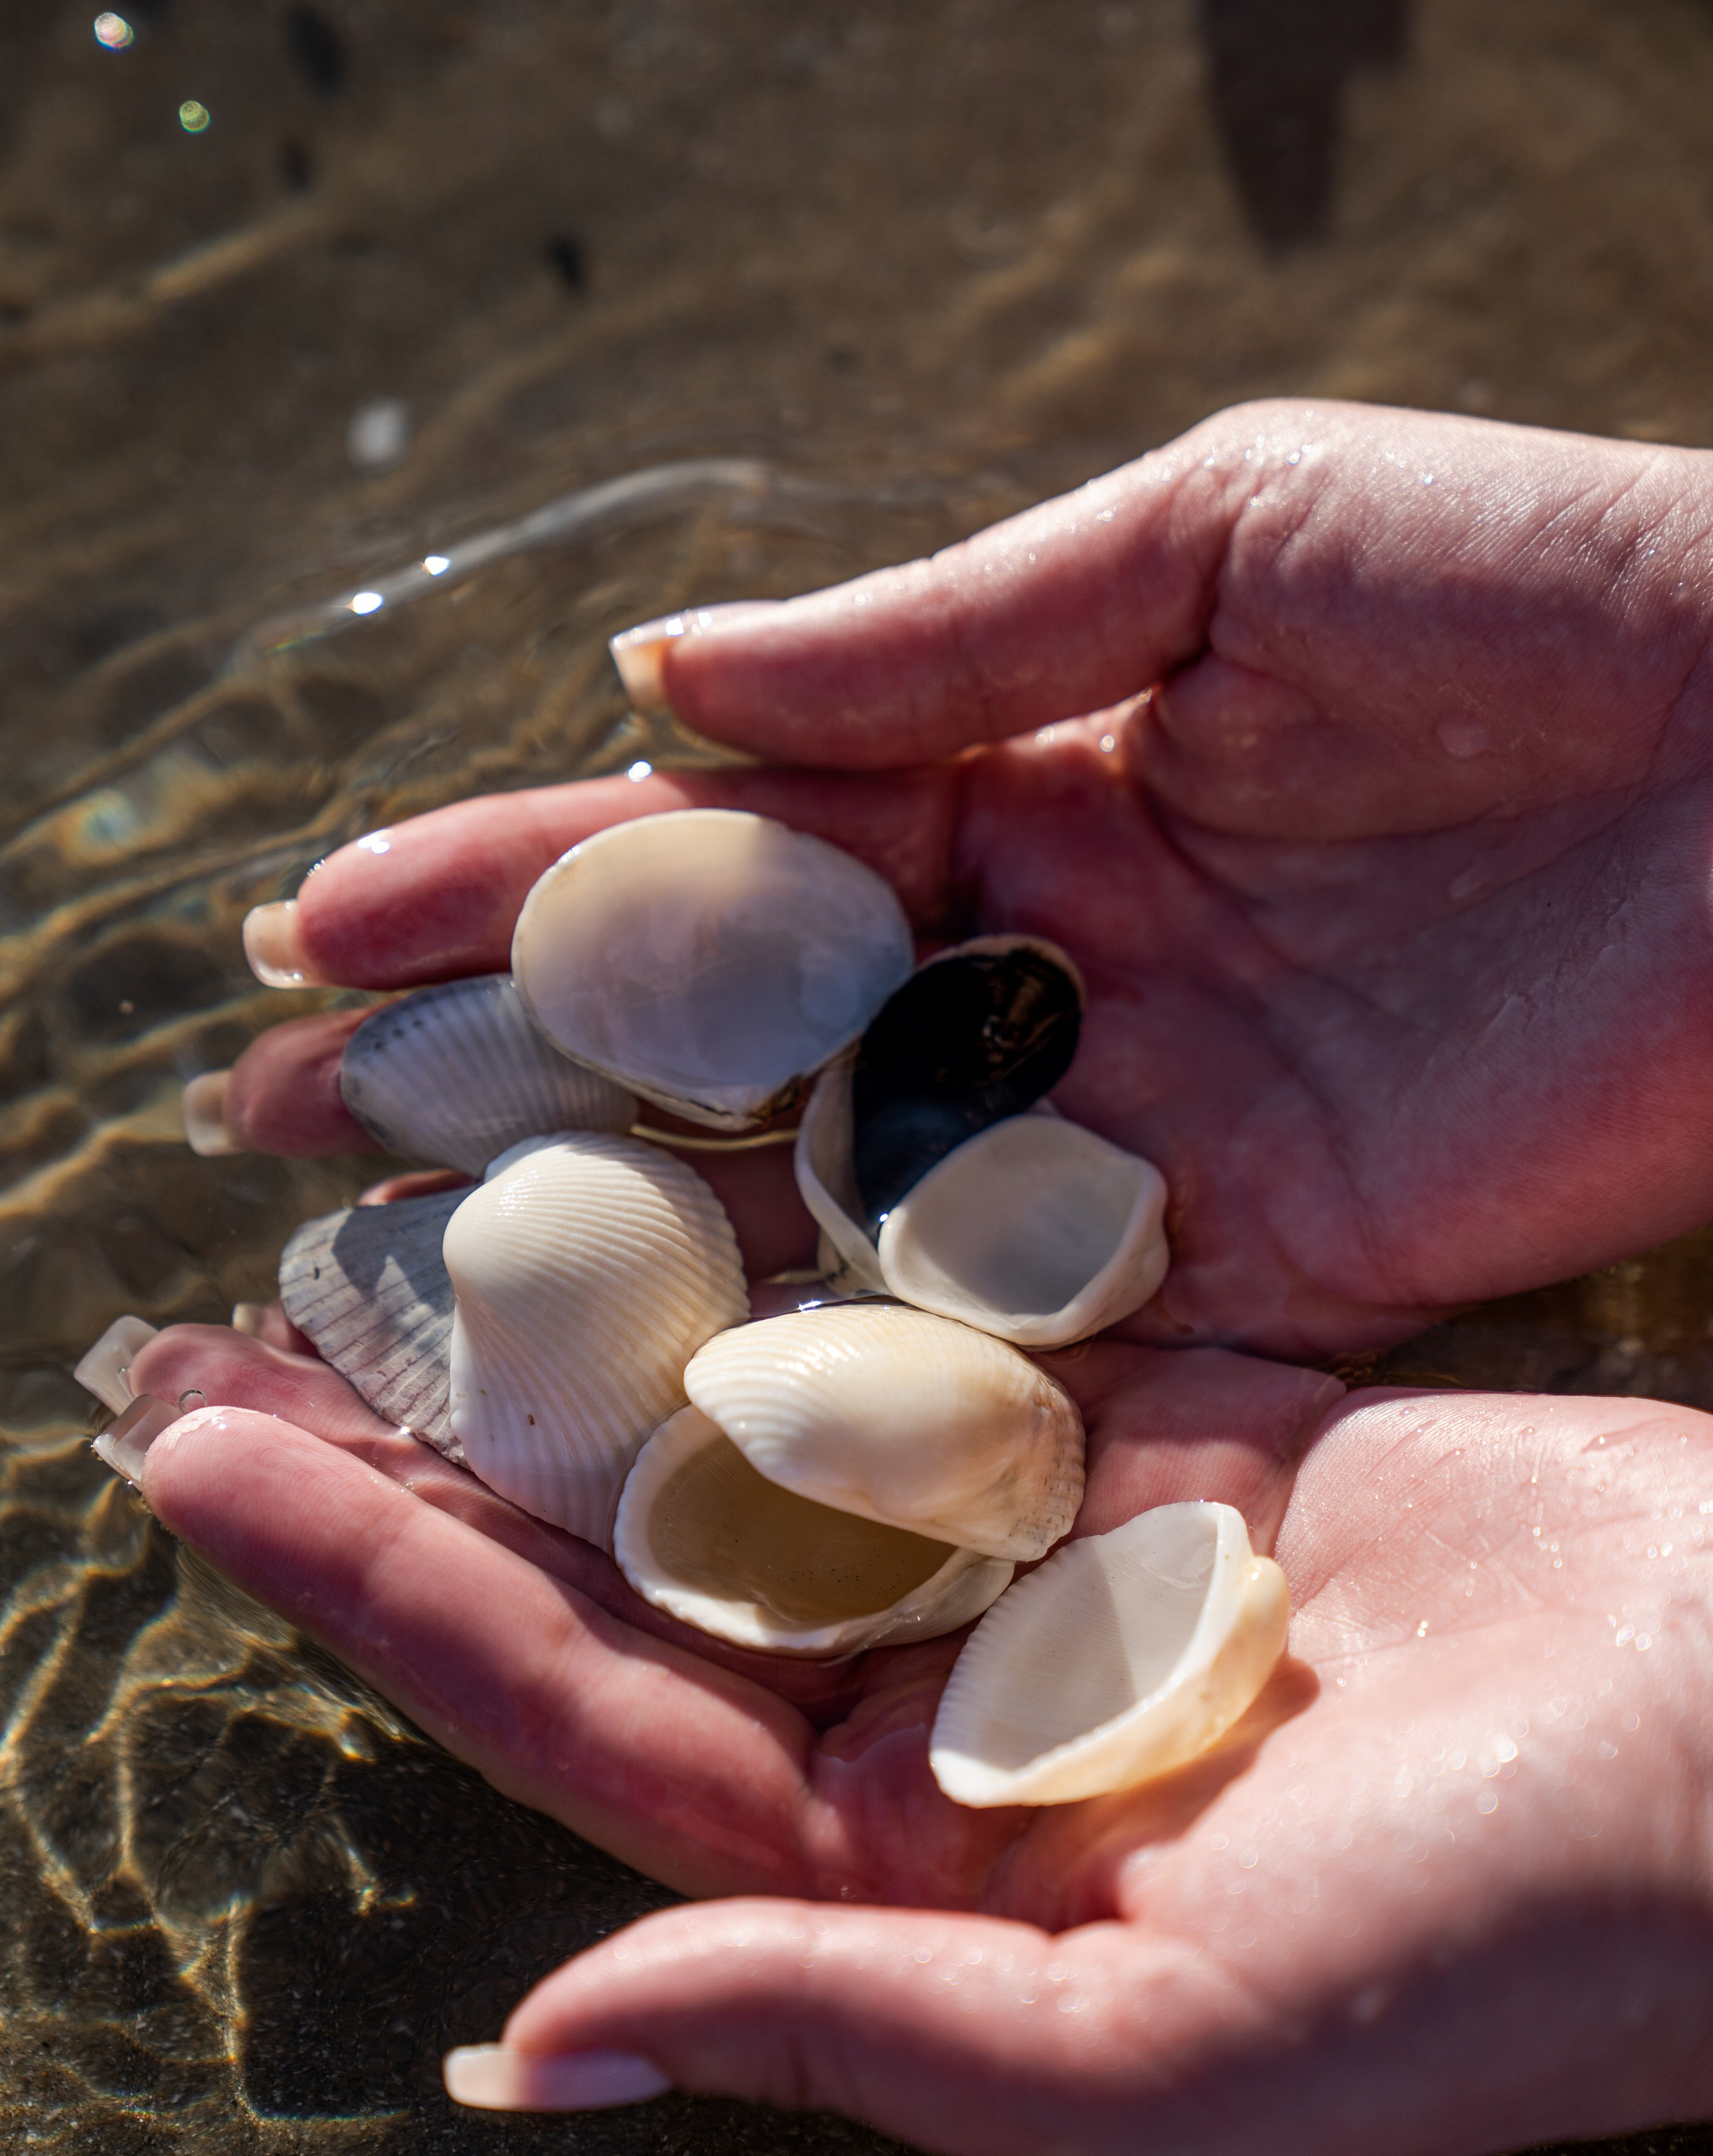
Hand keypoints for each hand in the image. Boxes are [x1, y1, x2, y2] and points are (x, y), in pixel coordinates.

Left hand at [119, 1329, 1712, 2155]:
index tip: (206, 1469)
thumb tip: (539, 2056)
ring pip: (755, 1426)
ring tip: (393, 1218)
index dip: (386, 1600)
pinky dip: (799, 1240)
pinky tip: (665, 1149)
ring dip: (578, 1332)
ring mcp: (1046, 1562)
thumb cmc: (1506, 1959)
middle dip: (419, 1454)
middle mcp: (949, 1719)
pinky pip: (931, 1324)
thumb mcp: (1163, 2065)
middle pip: (626, 1565)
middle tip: (210, 1331)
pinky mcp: (1158, 1424)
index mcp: (913, 1881)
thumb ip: (849, 2030)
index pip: (587, 1725)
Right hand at [214, 396, 1712, 1355]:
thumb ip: (949, 631)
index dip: (509, 883)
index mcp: (1020, 774)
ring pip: (831, 1215)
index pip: (712, 844)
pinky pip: (1016, 1338)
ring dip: (623, 1261)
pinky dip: (854, 1379)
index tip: (310, 928)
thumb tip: (654, 674)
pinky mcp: (1250, 1272)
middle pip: (726, 1053)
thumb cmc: (1562, 589)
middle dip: (501, 1093)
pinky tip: (674, 1423)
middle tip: (275, 1145)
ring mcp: (1129, 1137)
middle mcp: (1042, 976)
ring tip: (400, 1305)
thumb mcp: (1227, 536)